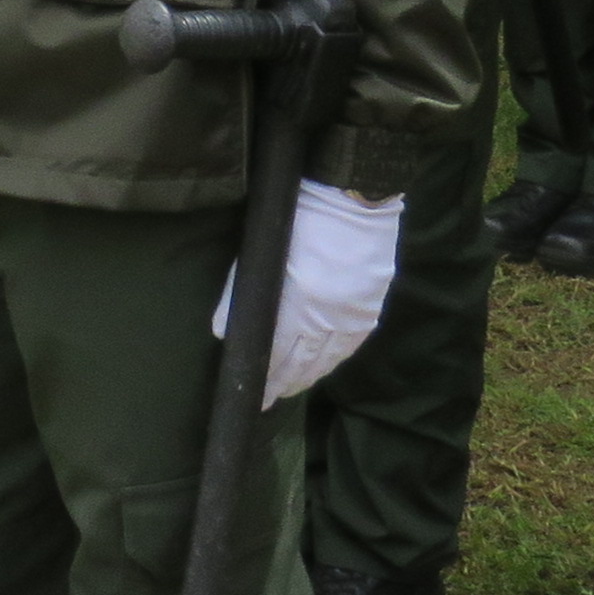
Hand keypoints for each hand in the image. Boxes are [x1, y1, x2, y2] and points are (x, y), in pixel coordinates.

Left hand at [216, 179, 403, 404]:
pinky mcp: (371, 306)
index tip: (255, 398)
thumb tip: (222, 333)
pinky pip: (351, 345)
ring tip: (294, 387)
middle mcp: (328, 318)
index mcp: (298, 304)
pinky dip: (334, 359)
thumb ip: (239, 295)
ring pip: (328, 359)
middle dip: (285, 383)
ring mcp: (353, 314)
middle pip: (303, 364)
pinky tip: (326, 365)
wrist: (354, 194)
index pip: (276, 355)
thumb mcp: (263, 253)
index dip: (265, 380)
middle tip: (271, 400)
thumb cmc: (299, 216)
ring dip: (309, 375)